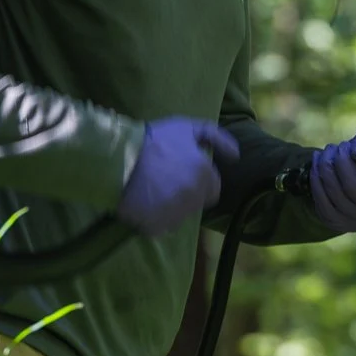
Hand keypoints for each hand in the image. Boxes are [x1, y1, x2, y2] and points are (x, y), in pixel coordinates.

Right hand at [116, 117, 239, 236]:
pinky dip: (153, 220)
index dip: (199, 181)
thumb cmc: (154, 139)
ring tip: (151, 191)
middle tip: (164, 180)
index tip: (181, 173)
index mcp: (205, 176)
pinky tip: (142, 204)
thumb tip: (236, 156)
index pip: (212, 190)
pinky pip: (159, 228)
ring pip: (178, 217)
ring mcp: (175, 215)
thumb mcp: (186, 127)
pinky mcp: (156, 227)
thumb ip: (215, 136)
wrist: (120, 157)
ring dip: (169, 208)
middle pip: (195, 204)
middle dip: (184, 194)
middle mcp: (194, 199)